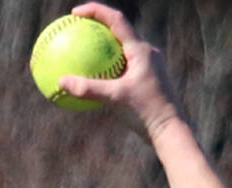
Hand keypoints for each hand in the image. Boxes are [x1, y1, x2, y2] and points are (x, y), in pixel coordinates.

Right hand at [54, 3, 185, 138]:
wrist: (172, 132)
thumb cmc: (147, 113)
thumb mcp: (116, 99)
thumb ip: (88, 88)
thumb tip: (60, 81)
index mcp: (142, 50)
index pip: (116, 20)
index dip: (95, 10)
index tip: (75, 13)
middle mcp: (147, 54)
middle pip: (118, 29)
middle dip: (96, 24)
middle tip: (75, 26)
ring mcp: (149, 66)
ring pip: (121, 47)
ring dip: (102, 44)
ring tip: (80, 47)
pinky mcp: (147, 79)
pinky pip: (123, 64)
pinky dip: (106, 64)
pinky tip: (90, 74)